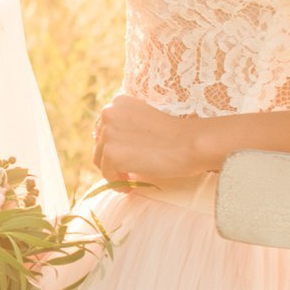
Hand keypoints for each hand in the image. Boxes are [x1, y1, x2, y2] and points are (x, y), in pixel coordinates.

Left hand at [92, 93, 212, 183]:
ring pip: (100, 160)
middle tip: (128, 171)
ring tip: (130, 180)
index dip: (115, 145)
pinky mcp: (111, 153)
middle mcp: (109, 113)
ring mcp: (108, 133)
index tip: (128, 156)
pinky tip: (131, 187)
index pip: (105, 128)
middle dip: (112, 158)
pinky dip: (117, 183)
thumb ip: (127, 127)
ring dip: (114, 172)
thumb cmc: (177, 135)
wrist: (190, 143)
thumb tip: (110, 148)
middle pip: (99, 143)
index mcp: (119, 102)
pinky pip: (107, 175)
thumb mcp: (146, 121)